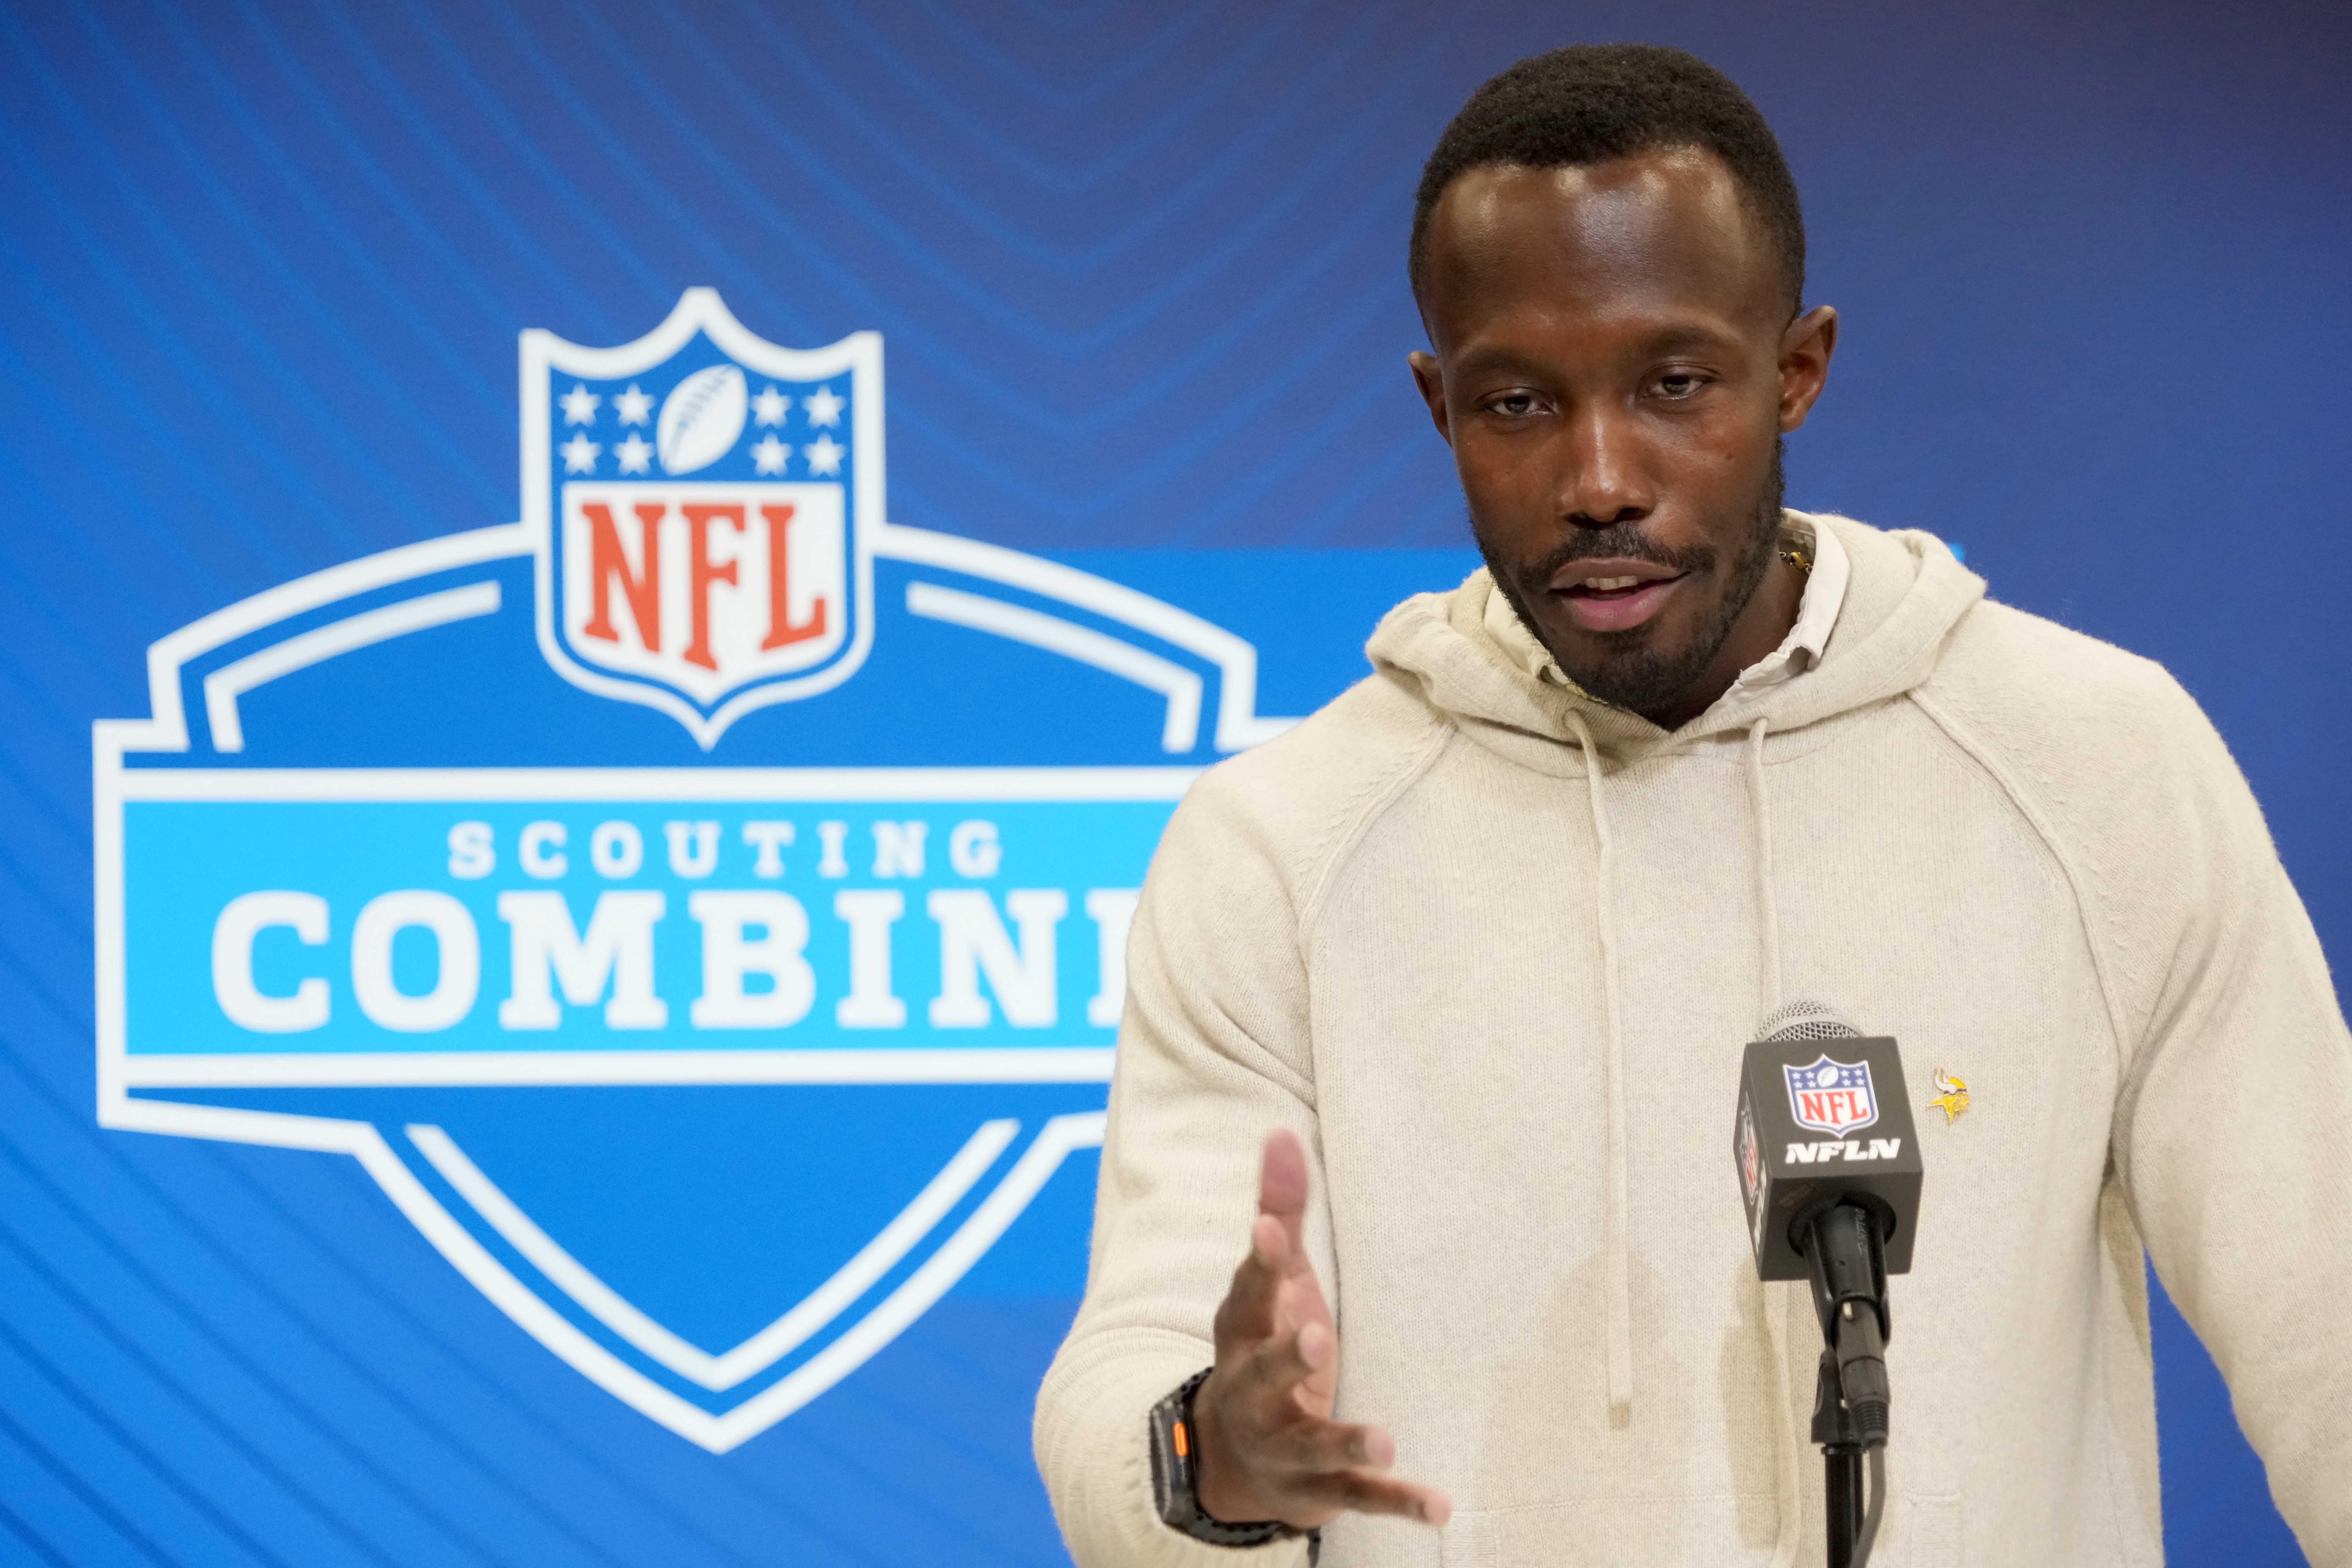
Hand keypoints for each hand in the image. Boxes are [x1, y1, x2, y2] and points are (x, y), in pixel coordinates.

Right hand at [1190, 1129, 1450, 1529]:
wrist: (1236, 1462)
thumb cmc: (1266, 1345)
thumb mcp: (1272, 1285)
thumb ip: (1280, 1213)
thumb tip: (1280, 1132)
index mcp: (1243, 1333)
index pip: (1249, 1294)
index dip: (1260, 1263)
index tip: (1268, 1228)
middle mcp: (1254, 1393)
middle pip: (1264, 1372)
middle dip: (1287, 1356)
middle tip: (1317, 1338)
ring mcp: (1286, 1447)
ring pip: (1314, 1447)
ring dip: (1348, 1440)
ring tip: (1386, 1437)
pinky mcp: (1320, 1489)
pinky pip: (1360, 1497)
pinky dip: (1400, 1502)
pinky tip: (1442, 1508)